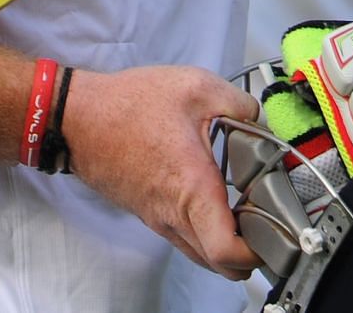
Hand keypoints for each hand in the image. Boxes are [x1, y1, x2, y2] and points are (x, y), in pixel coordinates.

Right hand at [60, 65, 260, 280]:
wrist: (79, 118)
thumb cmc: (129, 105)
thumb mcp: (195, 87)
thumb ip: (239, 104)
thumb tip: (260, 119)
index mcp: (191, 189)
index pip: (228, 252)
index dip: (257, 252)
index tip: (273, 230)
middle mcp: (173, 215)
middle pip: (220, 265)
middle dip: (249, 253)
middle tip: (265, 221)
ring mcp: (157, 219)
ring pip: (201, 254)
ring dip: (226, 244)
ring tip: (243, 210)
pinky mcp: (148, 213)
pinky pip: (184, 237)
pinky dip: (205, 231)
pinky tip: (214, 198)